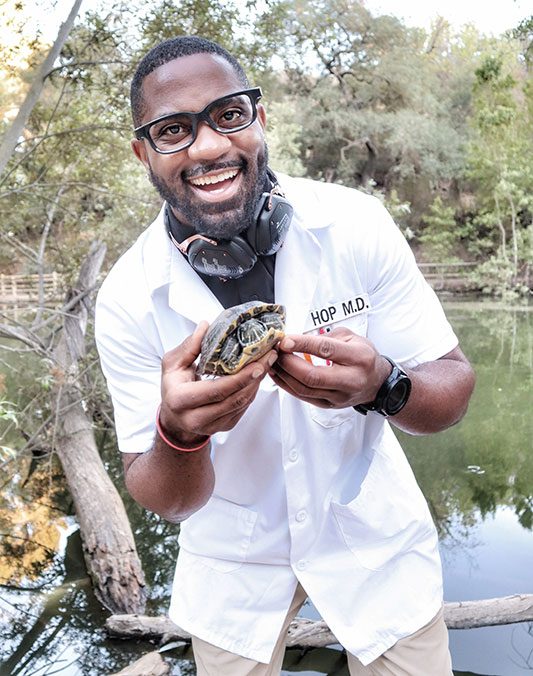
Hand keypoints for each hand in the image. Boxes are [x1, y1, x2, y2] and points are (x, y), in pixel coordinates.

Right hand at [159, 321, 277, 446]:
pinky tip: (256, 376)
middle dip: (255, 377)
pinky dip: (252, 391)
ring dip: (256, 383)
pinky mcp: (224, 426)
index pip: (216, 390)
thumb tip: (205, 326)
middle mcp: (195, 418)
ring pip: (241, 404)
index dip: (239, 378)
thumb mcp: (173, 363)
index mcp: (180, 400)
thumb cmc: (173, 386)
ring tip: (266, 363)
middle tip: (268, 358)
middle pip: (233, 399)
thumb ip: (189, 346)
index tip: (257, 364)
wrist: (174, 416)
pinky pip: (243, 408)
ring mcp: (211, 425)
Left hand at [269, 327, 391, 408]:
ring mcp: (339, 396)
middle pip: (313, 376)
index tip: (286, 339)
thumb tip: (298, 339)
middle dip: (289, 363)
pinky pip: (302, 397)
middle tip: (277, 350)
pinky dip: (286, 384)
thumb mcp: (352, 337)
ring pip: (304, 389)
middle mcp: (350, 380)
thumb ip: (326, 336)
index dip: (303, 344)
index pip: (326, 350)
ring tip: (274, 360)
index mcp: (359, 358)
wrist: (377, 383)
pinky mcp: (328, 405)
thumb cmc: (363, 357)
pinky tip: (278, 373)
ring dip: (284, 374)